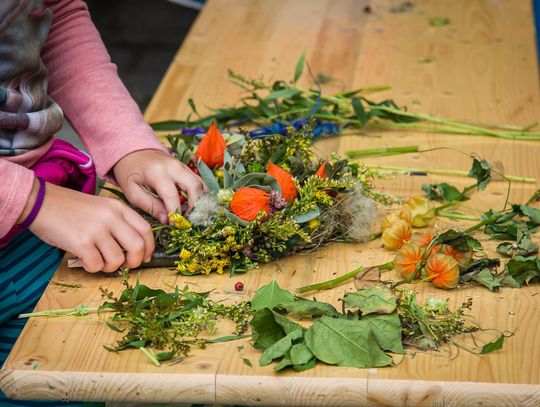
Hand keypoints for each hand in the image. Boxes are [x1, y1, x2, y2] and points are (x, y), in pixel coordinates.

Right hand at [28, 181, 154, 272]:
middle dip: (135, 262)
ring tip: (98, 260)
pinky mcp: (81, 242)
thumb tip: (135, 249)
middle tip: (124, 265)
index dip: (150, 247)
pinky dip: (92, 268)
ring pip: (117, 260)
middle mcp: (111, 217)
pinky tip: (85, 260)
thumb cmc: (71, 208)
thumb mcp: (102, 207)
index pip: (146, 230)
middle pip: (137, 247)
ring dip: (110, 267)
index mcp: (119, 208)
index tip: (146, 257)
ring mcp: (97, 230)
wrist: (41, 202)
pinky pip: (96, 265)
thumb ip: (119, 223)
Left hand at [113, 149, 204, 222]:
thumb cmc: (130, 172)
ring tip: (189, 214)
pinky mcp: (186, 168)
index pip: (172, 195)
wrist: (133, 151)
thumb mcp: (132, 192)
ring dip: (199, 201)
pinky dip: (199, 195)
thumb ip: (150, 206)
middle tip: (187, 220)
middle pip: (194, 186)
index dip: (175, 213)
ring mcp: (182, 165)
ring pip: (201, 184)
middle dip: (195, 206)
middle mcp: (174, 167)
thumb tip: (166, 219)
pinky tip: (192, 205)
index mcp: (157, 172)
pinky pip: (199, 182)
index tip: (174, 224)